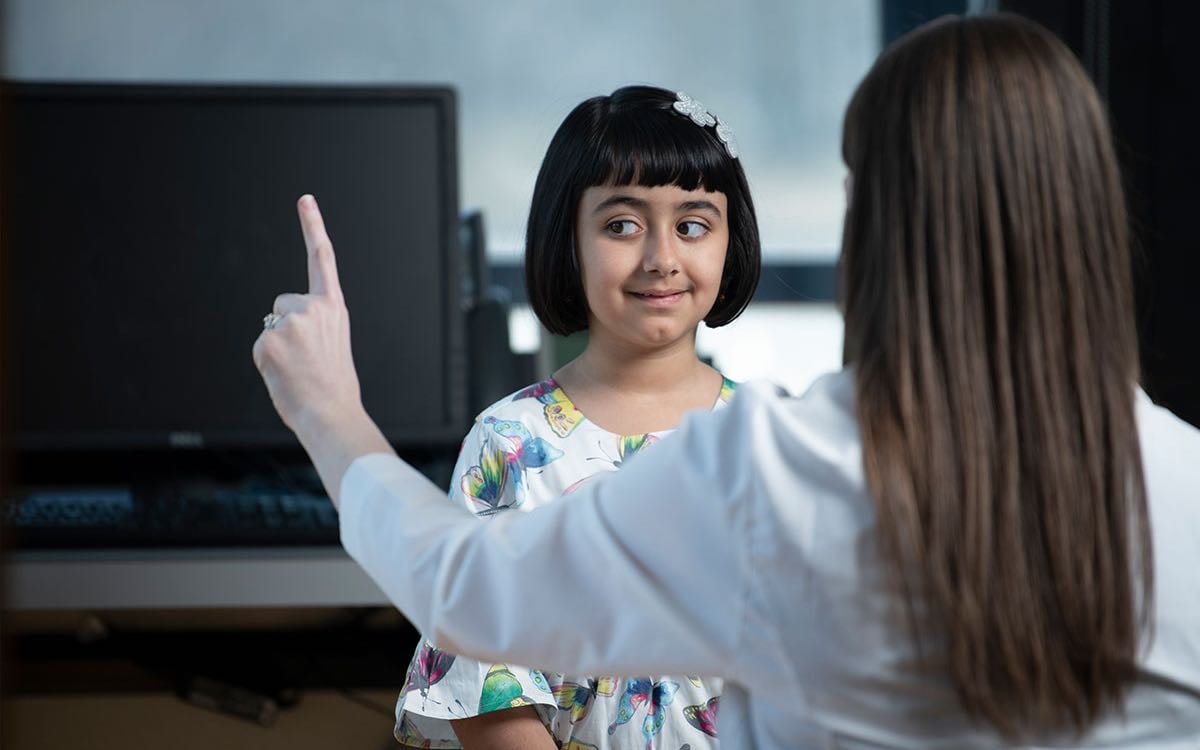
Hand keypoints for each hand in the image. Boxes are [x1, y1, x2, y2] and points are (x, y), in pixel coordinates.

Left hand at [253, 195, 362, 437]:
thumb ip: (312, 322)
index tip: (305, 200)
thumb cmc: (332, 384)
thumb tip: (280, 326)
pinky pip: (259, 346)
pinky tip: (284, 374)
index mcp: (333, 307)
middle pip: (282, 303)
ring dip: (277, 347)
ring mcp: (290, 322)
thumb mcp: (332, 343)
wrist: (331, 412)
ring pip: (270, 326)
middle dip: (285, 327)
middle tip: (305, 359)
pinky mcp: (268, 340)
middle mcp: (312, 308)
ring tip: (297, 370)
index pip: (322, 259)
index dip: (313, 227)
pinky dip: (267, 363)